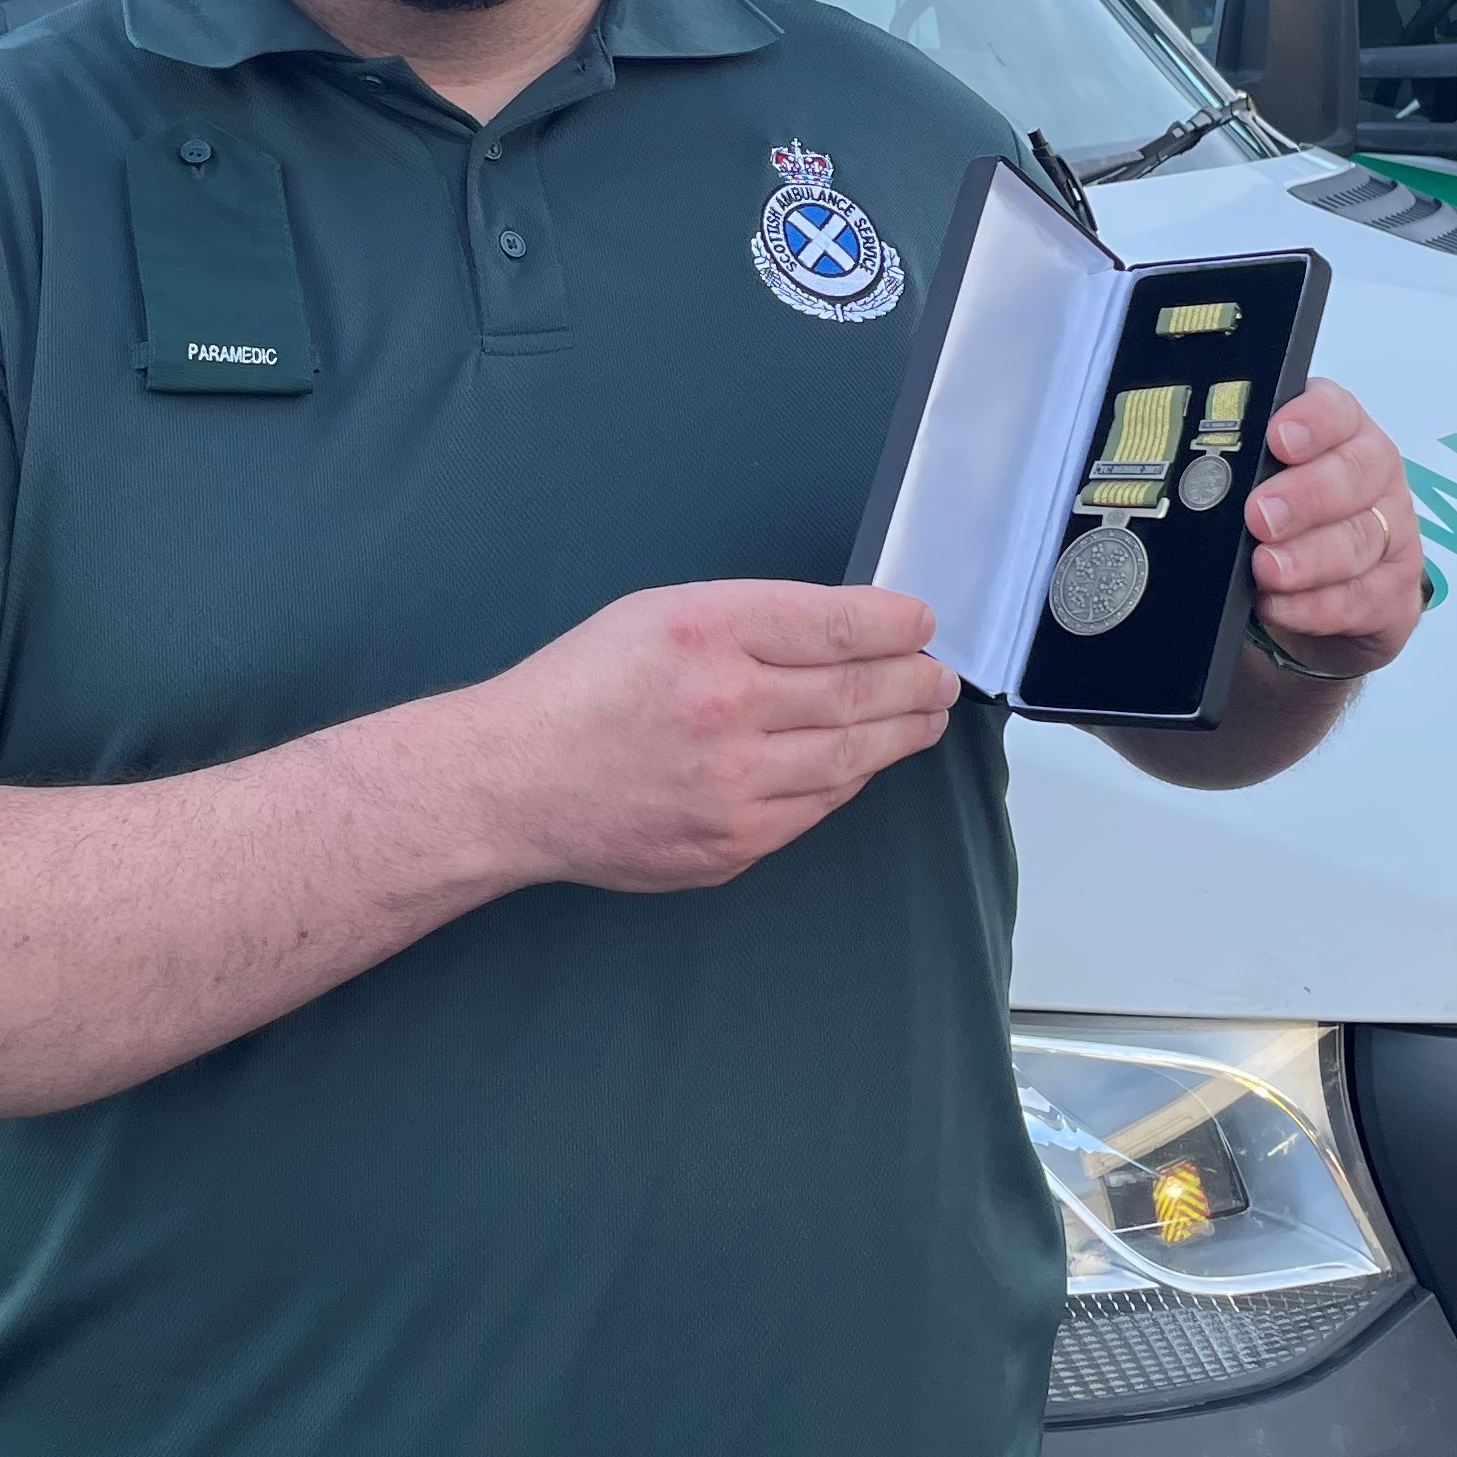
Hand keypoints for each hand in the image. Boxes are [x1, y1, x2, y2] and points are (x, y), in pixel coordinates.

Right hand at [462, 581, 959, 894]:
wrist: (515, 783)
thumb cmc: (582, 687)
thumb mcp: (658, 612)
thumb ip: (748, 618)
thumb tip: (839, 631)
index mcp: (706, 630)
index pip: (835, 622)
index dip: (895, 623)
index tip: (923, 622)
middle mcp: (725, 706)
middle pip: (856, 692)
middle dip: (914, 682)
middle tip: (941, 677)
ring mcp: (732, 785)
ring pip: (848, 757)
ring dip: (899, 735)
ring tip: (924, 716)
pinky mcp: (732, 844)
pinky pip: (815, 808)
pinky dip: (848, 779)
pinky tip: (862, 761)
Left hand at [1244, 380, 1423, 679]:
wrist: (1314, 595)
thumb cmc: (1277, 520)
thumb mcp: (1253, 484)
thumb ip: (1236, 469)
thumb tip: (1193, 475)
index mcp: (1339, 428)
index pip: (1334, 409)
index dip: (1310, 421)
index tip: (1278, 438)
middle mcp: (1372, 470)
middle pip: (1351, 475)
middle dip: (1303, 497)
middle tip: (1260, 516)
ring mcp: (1391, 529)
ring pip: (1357, 540)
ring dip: (1307, 558)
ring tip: (1265, 569)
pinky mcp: (1394, 587)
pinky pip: (1360, 597)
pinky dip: (1314, 606)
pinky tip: (1279, 605)